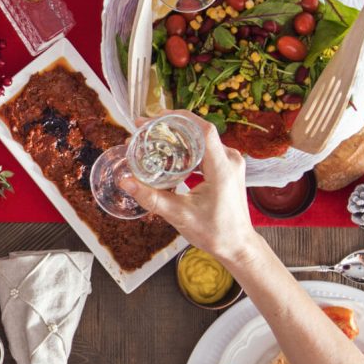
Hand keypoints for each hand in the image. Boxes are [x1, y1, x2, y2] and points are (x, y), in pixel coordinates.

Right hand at [117, 114, 267, 267]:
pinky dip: (185, 148)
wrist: (238, 246)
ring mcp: (230, 163)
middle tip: (143, 128)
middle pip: (198, 131)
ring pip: (200, 139)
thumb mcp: (179, 215)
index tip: (155, 117)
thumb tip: (126, 181)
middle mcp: (230, 160)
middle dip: (170, 127)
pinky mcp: (226, 168)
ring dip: (176, 137)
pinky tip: (167, 154)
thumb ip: (151, 197)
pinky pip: (204, 150)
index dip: (180, 118)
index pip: (203, 130)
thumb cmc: (215, 232)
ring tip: (151, 139)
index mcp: (222, 168)